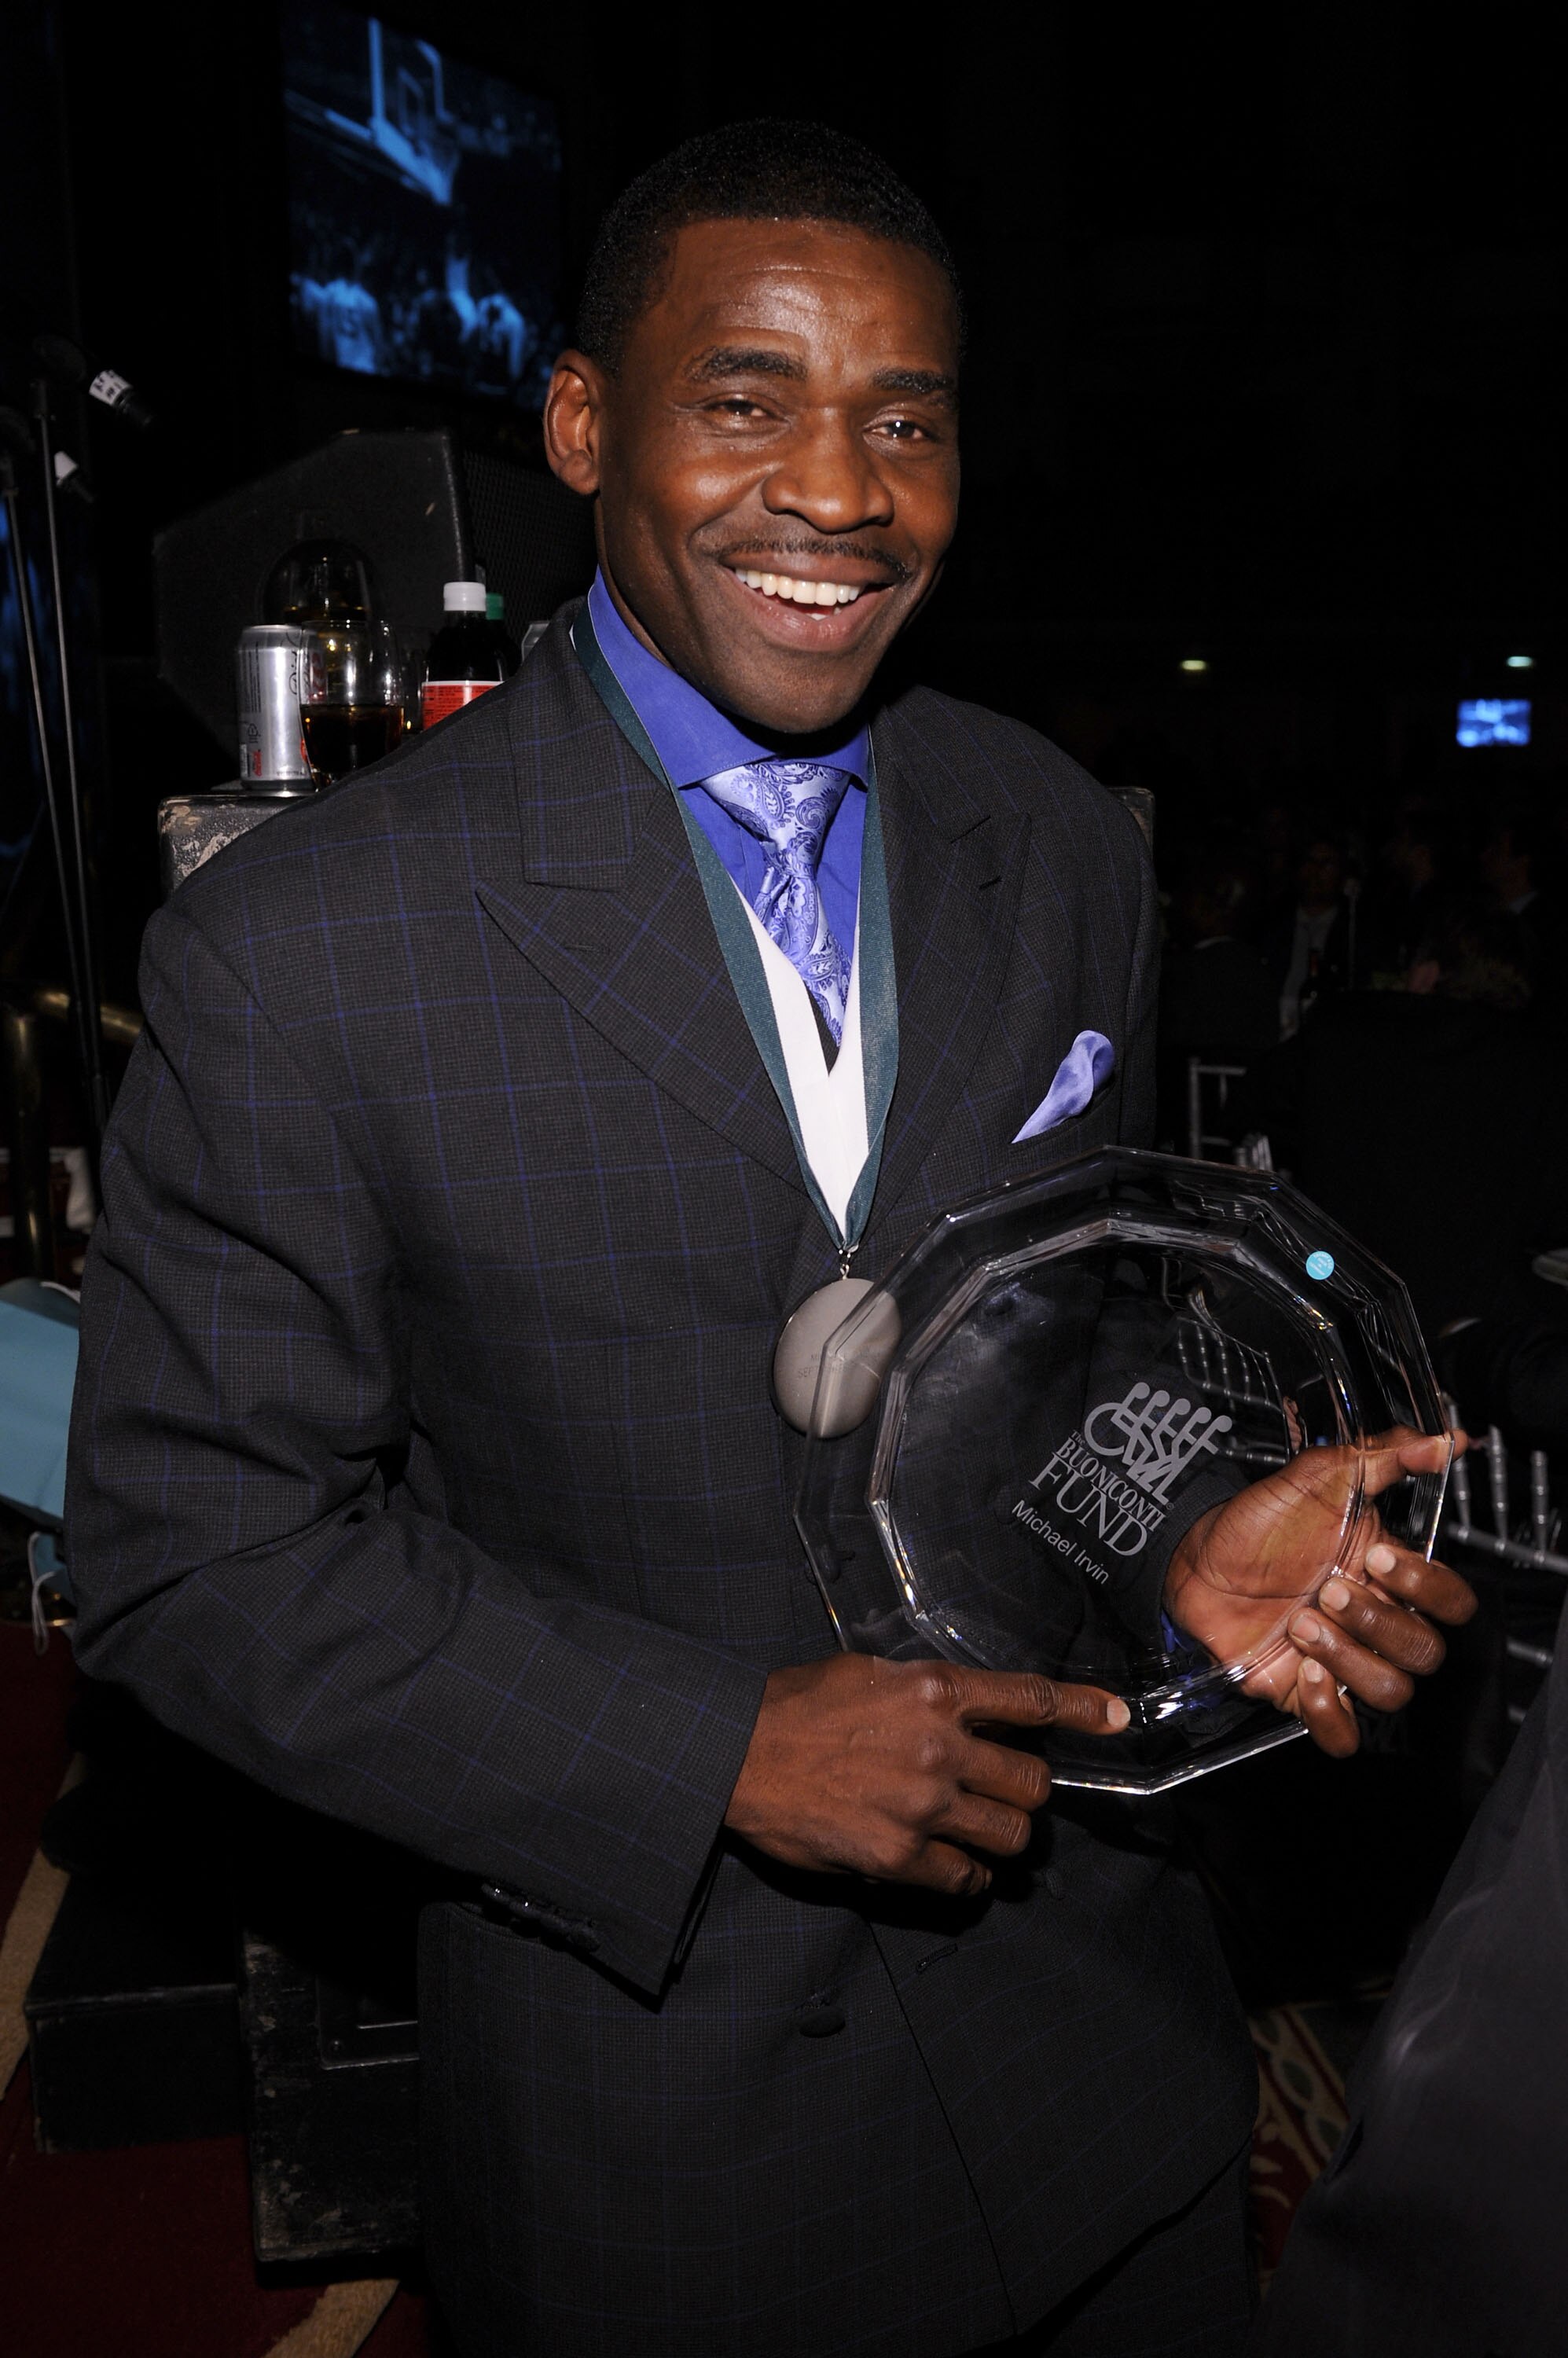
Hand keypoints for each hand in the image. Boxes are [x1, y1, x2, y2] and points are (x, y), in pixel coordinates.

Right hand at [724, 1653, 1129, 1896]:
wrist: (738, 1754)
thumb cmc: (796, 1705)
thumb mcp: (868, 1672)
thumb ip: (925, 1690)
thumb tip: (964, 1704)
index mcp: (937, 1691)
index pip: (1031, 1699)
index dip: (1084, 1708)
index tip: (1118, 1717)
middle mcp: (941, 1747)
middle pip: (1034, 1783)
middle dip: (1026, 1790)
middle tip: (1004, 1791)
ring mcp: (923, 1806)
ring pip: (1011, 1835)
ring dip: (1005, 1836)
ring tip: (982, 1830)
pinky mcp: (899, 1856)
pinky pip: (965, 1878)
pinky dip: (969, 1875)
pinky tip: (955, 1865)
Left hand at [1163, 1427, 1476, 1756]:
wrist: (1194, 1559)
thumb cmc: (1259, 1520)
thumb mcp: (1317, 1477)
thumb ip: (1383, 1456)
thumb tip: (1447, 1440)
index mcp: (1392, 1576)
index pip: (1453, 1601)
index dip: (1427, 1586)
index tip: (1371, 1557)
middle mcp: (1377, 1623)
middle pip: (1427, 1652)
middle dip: (1378, 1622)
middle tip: (1327, 1588)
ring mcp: (1345, 1662)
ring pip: (1392, 1691)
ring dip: (1349, 1658)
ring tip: (1301, 1624)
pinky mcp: (1306, 1694)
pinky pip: (1343, 1733)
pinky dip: (1330, 1713)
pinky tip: (1303, 1675)